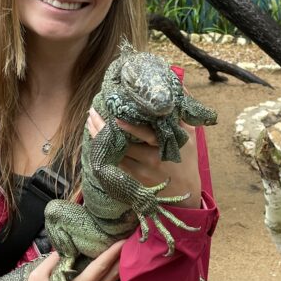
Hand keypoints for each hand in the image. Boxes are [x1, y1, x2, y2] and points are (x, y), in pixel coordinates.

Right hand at [0, 241, 123, 280]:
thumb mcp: (36, 279)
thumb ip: (51, 262)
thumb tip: (63, 248)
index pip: (101, 268)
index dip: (113, 253)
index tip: (124, 240)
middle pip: (113, 275)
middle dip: (123, 257)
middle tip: (132, 240)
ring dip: (120, 265)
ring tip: (126, 249)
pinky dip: (112, 274)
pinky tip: (115, 265)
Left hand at [87, 108, 202, 208]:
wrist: (185, 193)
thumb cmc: (187, 160)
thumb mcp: (190, 136)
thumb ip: (181, 113)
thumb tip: (178, 86)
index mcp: (165, 145)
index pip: (146, 135)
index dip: (130, 127)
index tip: (116, 117)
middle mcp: (151, 159)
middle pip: (122, 144)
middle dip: (104, 128)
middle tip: (92, 112)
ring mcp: (140, 171)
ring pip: (114, 154)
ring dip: (99, 138)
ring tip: (90, 122)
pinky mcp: (133, 180)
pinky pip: (114, 163)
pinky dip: (104, 151)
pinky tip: (96, 139)